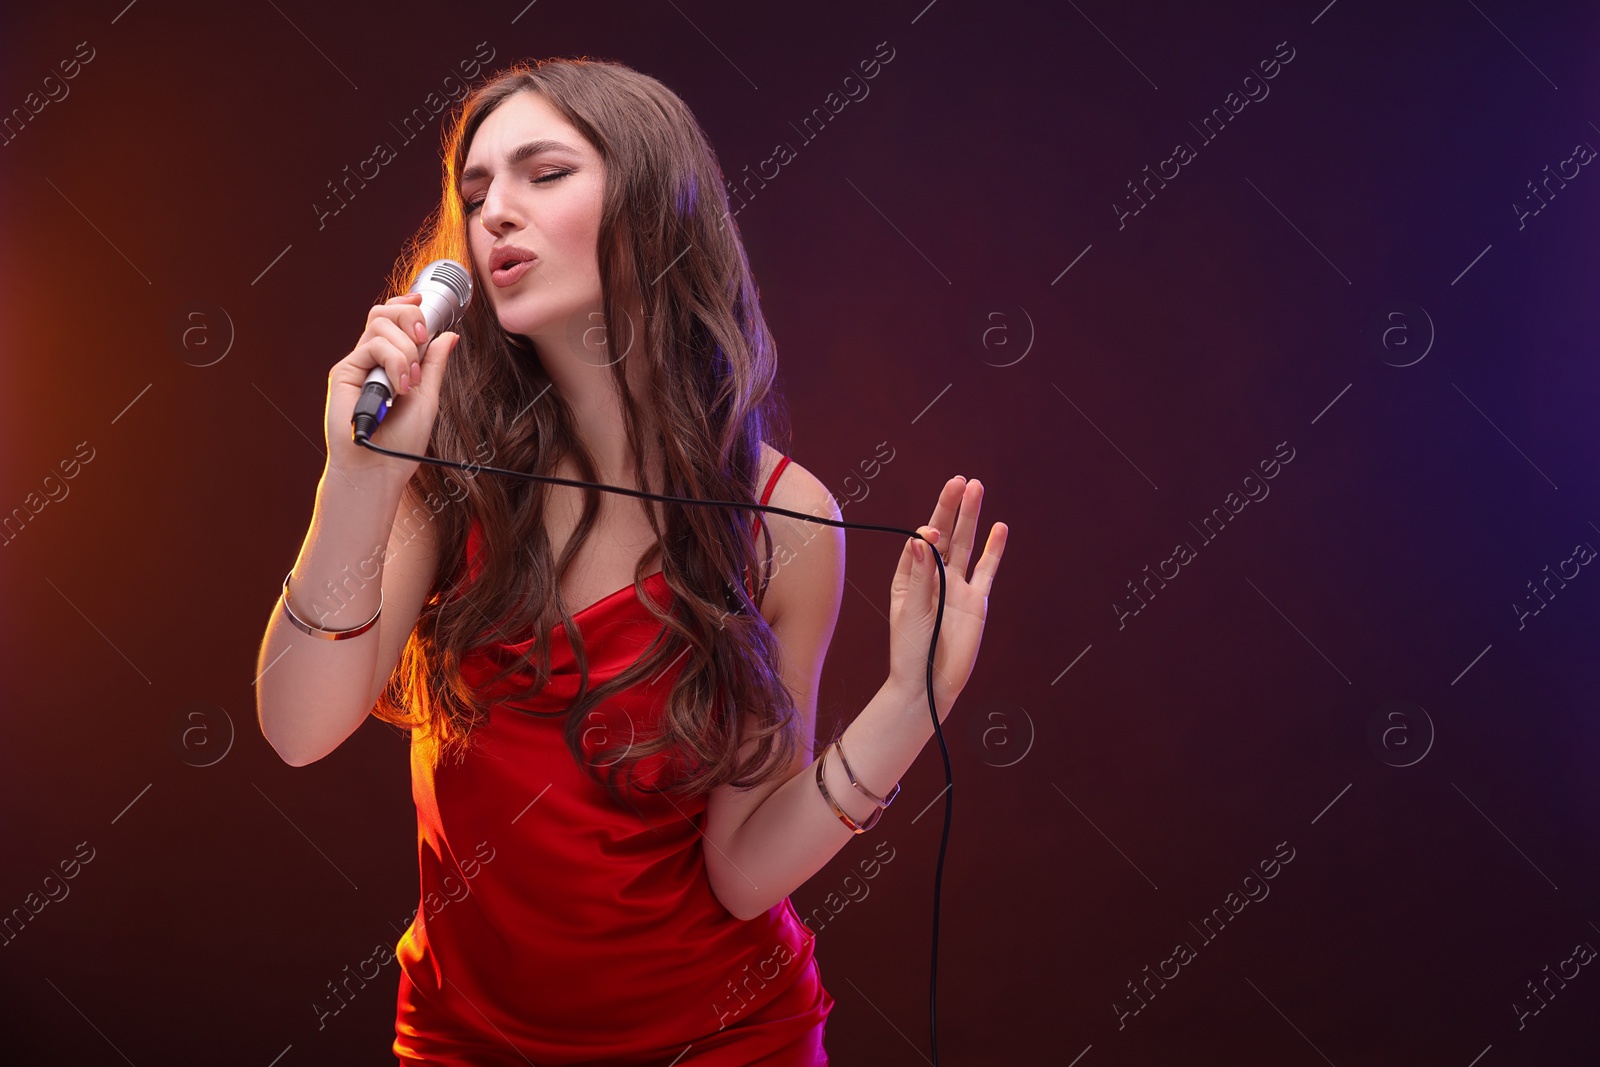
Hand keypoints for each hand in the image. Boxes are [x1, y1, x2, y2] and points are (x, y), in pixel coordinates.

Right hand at [324, 292, 458, 487]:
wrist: (380, 467)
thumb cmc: (401, 441)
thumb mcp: (428, 397)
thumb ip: (434, 365)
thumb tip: (449, 335)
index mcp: (393, 362)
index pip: (394, 321)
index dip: (407, 304)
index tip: (424, 301)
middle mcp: (373, 360)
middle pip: (384, 312)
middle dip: (409, 315)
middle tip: (422, 340)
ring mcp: (358, 364)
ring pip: (380, 324)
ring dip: (405, 349)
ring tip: (410, 382)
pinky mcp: (345, 371)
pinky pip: (372, 346)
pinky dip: (393, 361)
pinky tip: (398, 387)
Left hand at [888, 476, 1007, 722]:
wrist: (929, 685)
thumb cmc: (910, 651)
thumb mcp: (911, 612)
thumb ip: (920, 575)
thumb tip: (921, 540)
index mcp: (909, 577)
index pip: (918, 545)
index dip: (926, 535)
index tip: (931, 533)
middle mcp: (934, 577)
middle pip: (944, 535)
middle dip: (950, 508)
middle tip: (959, 481)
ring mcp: (957, 587)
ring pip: (965, 545)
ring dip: (970, 518)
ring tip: (976, 488)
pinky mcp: (976, 600)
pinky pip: (986, 569)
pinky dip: (993, 549)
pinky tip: (999, 528)